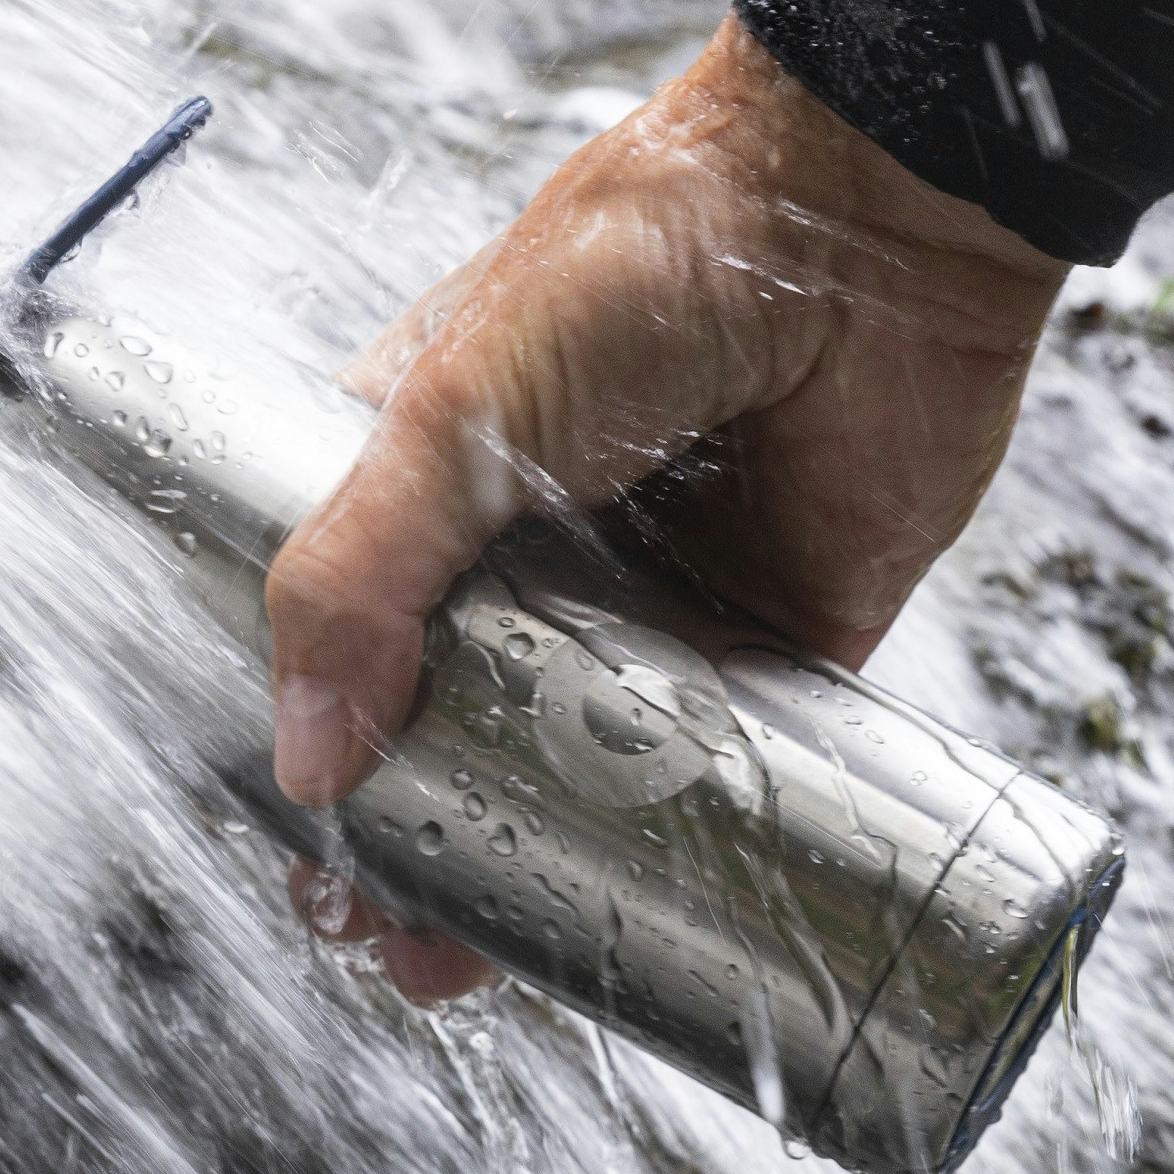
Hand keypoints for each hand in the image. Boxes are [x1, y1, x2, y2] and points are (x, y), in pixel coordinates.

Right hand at [266, 9, 1069, 998]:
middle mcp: (543, 548)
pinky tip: (641, 927)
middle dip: (417, 837)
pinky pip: (727, 768)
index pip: (348, 630)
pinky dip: (686, 849)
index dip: (318, 741)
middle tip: (387, 933)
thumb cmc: (650, 255)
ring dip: (534, 868)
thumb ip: (365, 577)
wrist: (871, 211)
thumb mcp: (459, 408)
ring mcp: (662, 598)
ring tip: (477, 962)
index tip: (302, 847)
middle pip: (457, 723)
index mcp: (439, 473)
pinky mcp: (781, 636)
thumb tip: (307, 758)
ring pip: (582, 769)